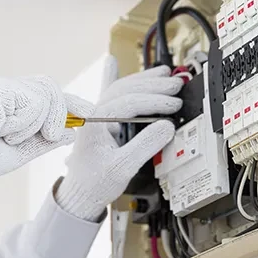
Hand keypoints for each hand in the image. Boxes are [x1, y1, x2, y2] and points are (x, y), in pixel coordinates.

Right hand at [0, 76, 93, 179]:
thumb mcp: (20, 151)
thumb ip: (44, 141)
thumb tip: (70, 132)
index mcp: (9, 102)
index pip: (47, 94)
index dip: (70, 102)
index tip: (89, 112)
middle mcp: (4, 89)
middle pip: (49, 87)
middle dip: (59, 112)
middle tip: (49, 134)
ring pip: (45, 93)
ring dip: (35, 122)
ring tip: (11, 136)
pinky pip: (32, 101)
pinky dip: (24, 122)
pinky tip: (4, 131)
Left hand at [55, 56, 183, 220]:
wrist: (80, 195)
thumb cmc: (95, 183)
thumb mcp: (123, 168)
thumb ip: (145, 146)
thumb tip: (167, 127)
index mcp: (95, 122)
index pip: (129, 102)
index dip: (155, 101)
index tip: (174, 105)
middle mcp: (93, 114)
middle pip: (125, 89)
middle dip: (153, 85)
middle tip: (176, 85)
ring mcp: (96, 115)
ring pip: (120, 88)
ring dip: (144, 80)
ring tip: (165, 74)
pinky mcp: (102, 121)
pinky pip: (111, 95)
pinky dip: (115, 78)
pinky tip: (111, 63)